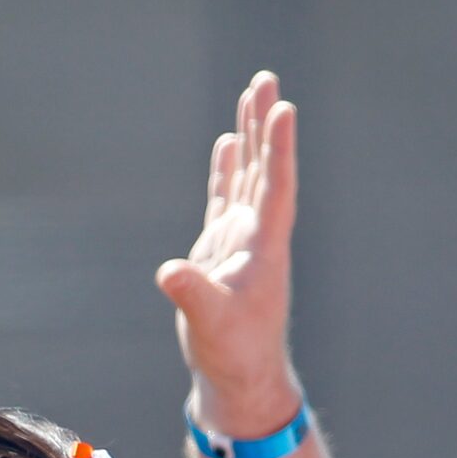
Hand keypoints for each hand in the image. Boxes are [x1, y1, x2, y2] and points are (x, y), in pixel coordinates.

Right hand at [157, 71, 305, 434]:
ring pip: (248, 175)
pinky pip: (227, 196)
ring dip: (251, 136)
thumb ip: (194, 295)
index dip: (278, 149)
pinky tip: (229, 141)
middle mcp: (257, 235)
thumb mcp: (210, 324)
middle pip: (264, 168)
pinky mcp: (223, 249)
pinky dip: (228, 168)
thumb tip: (172, 273)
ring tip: (254, 94)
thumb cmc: (232, 353)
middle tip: (266, 80)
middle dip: (264, 124)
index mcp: (264, 247)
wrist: (239, 377)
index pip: (275, 187)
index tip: (284, 109)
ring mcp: (241, 239)